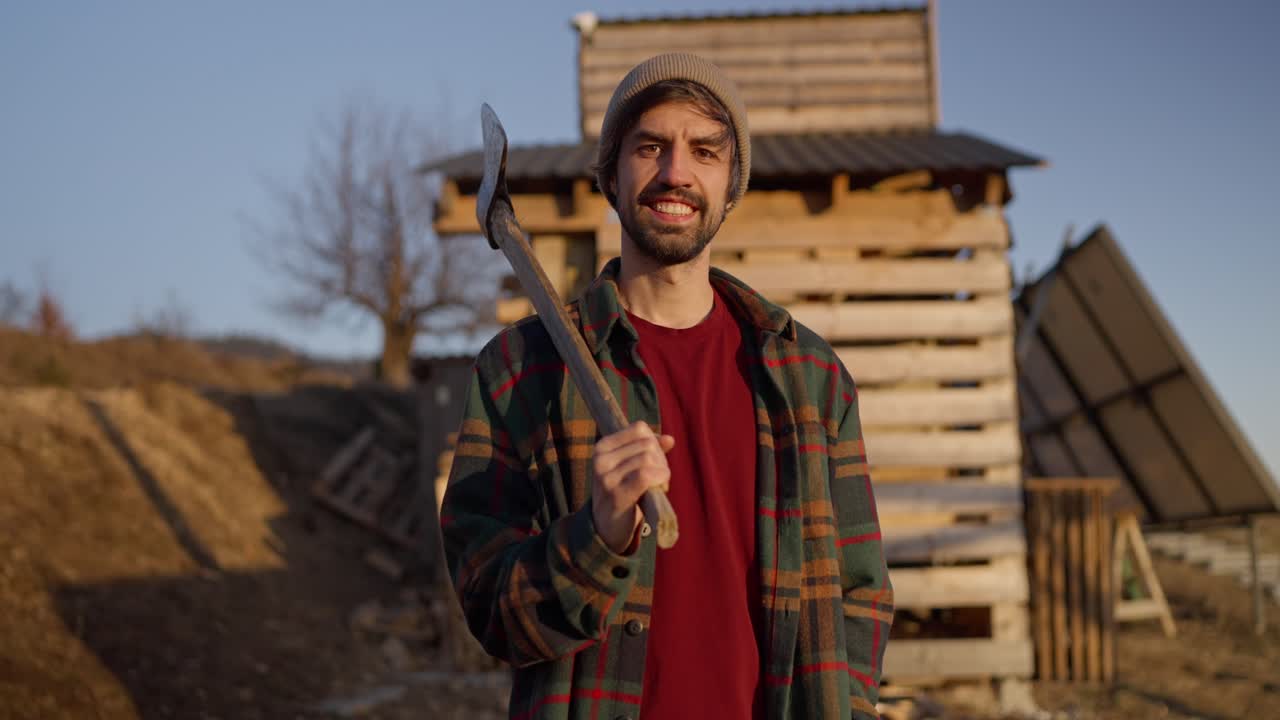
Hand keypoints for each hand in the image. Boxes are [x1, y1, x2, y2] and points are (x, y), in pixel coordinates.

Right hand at [591, 421, 674, 553]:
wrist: (606, 527)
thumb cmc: (622, 493)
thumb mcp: (630, 466)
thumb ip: (649, 450)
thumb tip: (670, 439)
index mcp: (602, 447)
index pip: (639, 429)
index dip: (654, 442)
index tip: (654, 461)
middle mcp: (601, 459)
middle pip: (647, 444)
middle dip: (660, 459)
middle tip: (658, 478)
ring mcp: (606, 477)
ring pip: (648, 458)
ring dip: (662, 472)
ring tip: (658, 486)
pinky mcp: (617, 494)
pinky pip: (646, 474)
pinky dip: (660, 479)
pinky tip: (660, 488)